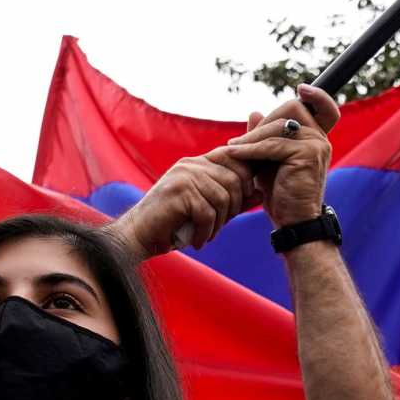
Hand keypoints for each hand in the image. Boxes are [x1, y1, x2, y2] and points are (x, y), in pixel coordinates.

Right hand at [108, 151, 258, 257]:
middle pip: (234, 180)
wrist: (138, 237)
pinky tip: (199, 241)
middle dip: (234, 208)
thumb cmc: (174, 225)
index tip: (249, 198)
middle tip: (220, 225)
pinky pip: (208, 213)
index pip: (234, 157)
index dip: (248, 177)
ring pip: (223, 197)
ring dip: (220, 223)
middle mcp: (191, 164)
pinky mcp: (178, 193)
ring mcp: (183, 176)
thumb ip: (232, 198)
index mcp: (198, 163)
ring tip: (208, 234)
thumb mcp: (208, 209)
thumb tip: (262, 192)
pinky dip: (207, 232)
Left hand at [223, 86, 340, 229]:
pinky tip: (234, 153)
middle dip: (264, 123)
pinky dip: (249, 149)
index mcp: (316, 139)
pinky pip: (271, 145)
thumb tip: (255, 112)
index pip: (324, 107)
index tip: (301, 89)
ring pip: (277, 127)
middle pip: (292, 108)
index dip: (316, 95)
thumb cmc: (282, 195)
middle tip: (242, 141)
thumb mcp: (269, 161)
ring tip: (232, 149)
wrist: (293, 223)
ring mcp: (316, 145)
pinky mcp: (307, 155)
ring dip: (251, 138)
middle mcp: (320, 139)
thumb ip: (264, 137)